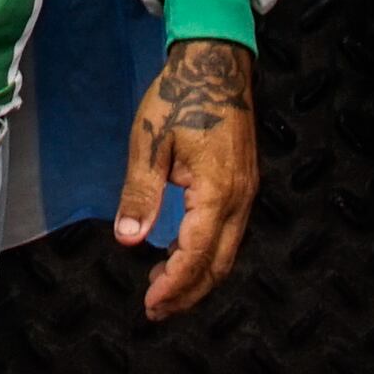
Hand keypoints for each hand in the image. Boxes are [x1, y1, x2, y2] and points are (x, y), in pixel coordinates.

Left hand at [116, 35, 259, 319]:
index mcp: (217, 190)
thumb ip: (141, 194)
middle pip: (217, 264)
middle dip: (188, 292)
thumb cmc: (180, 97)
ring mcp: (245, 193)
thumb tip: (127, 238)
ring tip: (163, 290)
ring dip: (197, 276)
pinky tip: (179, 255)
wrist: (216, 64)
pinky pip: (227, 234)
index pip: (196, 253)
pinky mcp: (242, 186)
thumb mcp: (151, 144)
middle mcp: (239, 198)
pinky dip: (205, 254)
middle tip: (155, 310)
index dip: (174, 284)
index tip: (151, 304)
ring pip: (226, 252)